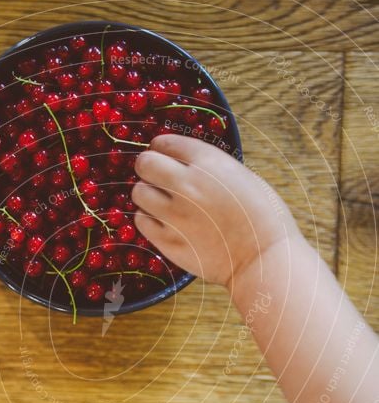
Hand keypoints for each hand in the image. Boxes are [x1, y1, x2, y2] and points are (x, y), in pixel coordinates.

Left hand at [132, 135, 299, 288]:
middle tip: (157, 177)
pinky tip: (163, 222)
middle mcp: (186, 185)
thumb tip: (186, 164)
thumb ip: (210, 167)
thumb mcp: (242, 176)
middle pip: (144, 164)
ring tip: (161, 202)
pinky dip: (149, 218)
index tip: (164, 154)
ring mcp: (174, 214)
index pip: (166, 143)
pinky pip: (141, 220)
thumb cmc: (263, 217)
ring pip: (138, 192)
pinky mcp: (167, 240)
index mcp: (208, 163)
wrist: (263, 259)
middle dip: (149, 167)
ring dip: (147, 194)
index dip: (163, 148)